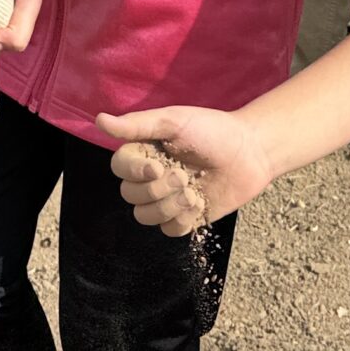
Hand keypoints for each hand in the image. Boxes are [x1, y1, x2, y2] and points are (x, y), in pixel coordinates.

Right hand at [99, 106, 275, 235]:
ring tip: (192, 191)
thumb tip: (99, 120)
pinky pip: (169, 230)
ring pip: (145, 216)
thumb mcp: (175, 121)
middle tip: (183, 175)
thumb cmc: (213, 130)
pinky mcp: (185, 217)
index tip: (158, 165)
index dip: (134, 172)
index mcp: (144, 152)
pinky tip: (200, 203)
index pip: (118, 168)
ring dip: (169, 206)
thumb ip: (137, 124)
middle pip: (129, 196)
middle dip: (157, 189)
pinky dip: (183, 219)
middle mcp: (150, 177)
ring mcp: (167, 199)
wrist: (250, 152)